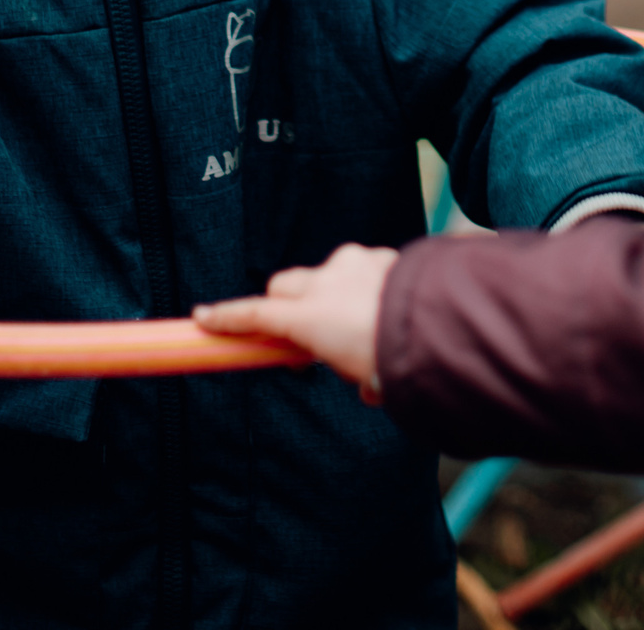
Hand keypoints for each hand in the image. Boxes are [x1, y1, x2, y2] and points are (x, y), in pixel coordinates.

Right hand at [196, 245, 396, 400]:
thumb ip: (359, 377)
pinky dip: (369, 288)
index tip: (202, 318)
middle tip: (299, 336)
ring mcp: (355, 264)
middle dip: (284, 306)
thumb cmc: (399, 356)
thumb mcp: (368, 379)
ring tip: (363, 328)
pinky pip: (364, 271)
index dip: (226, 319)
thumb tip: (369, 386)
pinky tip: (391, 309)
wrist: (442, 321)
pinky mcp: (383, 256)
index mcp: (310, 315)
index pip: (256, 315)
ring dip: (333, 298)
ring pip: (327, 276)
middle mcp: (326, 282)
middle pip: (284, 286)